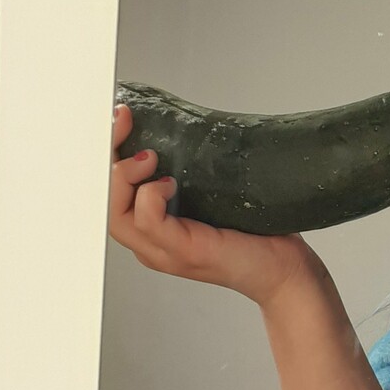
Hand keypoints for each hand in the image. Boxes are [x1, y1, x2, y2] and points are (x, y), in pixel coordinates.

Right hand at [109, 102, 317, 307]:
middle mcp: (151, 242)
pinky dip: (150, 195)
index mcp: (153, 228)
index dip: (108, 153)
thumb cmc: (256, 236)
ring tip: (149, 157)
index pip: (110, 192)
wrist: (285, 270)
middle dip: (108, 155)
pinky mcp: (183, 252)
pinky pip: (146, 220)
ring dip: (124, 176)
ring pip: (115, 213)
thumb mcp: (214, 195)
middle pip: (104, 201)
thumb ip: (191, 173)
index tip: (122, 119)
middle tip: (125, 123)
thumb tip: (184, 126)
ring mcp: (164, 251)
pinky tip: (169, 183)